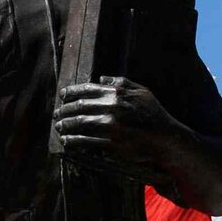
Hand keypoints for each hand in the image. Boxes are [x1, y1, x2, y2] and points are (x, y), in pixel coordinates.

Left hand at [53, 77, 185, 182]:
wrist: (165, 138)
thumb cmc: (154, 114)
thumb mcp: (142, 92)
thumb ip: (121, 82)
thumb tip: (102, 77)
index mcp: (117, 93)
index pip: (88, 89)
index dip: (71, 92)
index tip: (62, 95)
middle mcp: (112, 107)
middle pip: (80, 106)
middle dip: (64, 110)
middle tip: (56, 113)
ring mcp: (111, 126)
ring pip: (80, 123)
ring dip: (66, 125)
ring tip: (58, 127)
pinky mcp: (111, 143)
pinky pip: (86, 141)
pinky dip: (73, 141)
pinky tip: (66, 141)